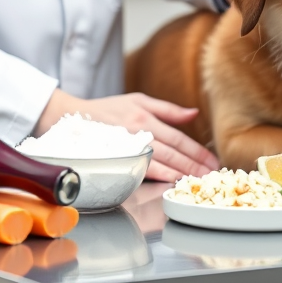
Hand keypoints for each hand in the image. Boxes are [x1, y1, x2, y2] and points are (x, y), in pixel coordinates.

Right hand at [35, 89, 219, 181]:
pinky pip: (139, 171)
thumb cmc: (107, 109)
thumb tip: (194, 114)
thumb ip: (168, 109)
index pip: (178, 138)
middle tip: (211, 175)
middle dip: (194, 166)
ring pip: (159, 163)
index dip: (197, 151)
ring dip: (180, 174)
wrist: (69, 118)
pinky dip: (157, 177)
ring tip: (197, 181)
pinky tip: (170, 183)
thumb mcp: (138, 100)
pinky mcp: (114, 158)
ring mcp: (124, 146)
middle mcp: (136, 131)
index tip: (212, 161)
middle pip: (172, 152)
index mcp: (144, 116)